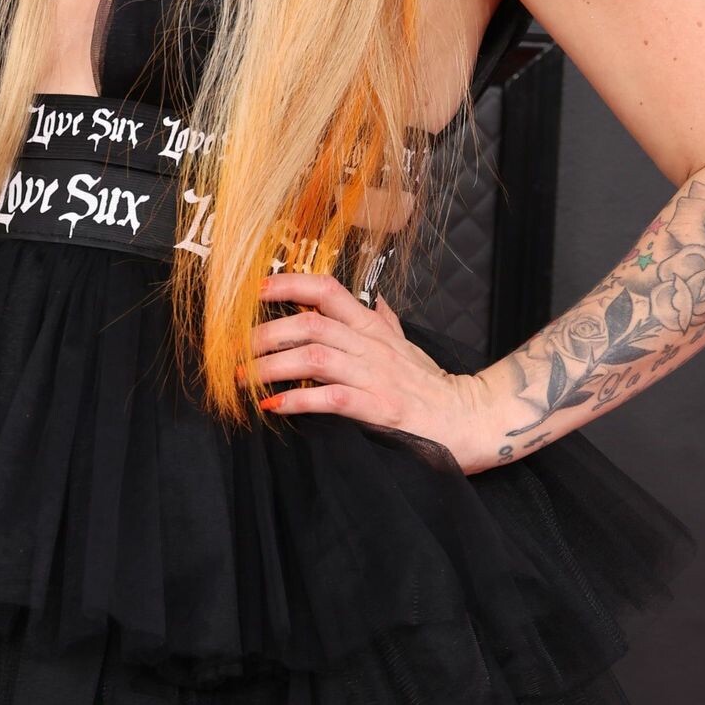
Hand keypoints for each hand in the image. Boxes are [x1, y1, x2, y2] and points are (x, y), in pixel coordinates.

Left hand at [238, 274, 499, 474]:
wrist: (470, 419)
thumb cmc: (434, 385)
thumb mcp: (409, 348)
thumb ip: (387, 323)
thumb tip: (375, 301)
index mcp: (373, 327)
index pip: (328, 291)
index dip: (289, 285)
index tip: (256, 290)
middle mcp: (371, 345)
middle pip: (309, 325)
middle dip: (265, 334)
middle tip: (234, 350)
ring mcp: (375, 376)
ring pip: (314, 357)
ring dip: (272, 366)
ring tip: (242, 379)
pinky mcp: (379, 408)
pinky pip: (332, 399)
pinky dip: (299, 401)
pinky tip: (274, 407)